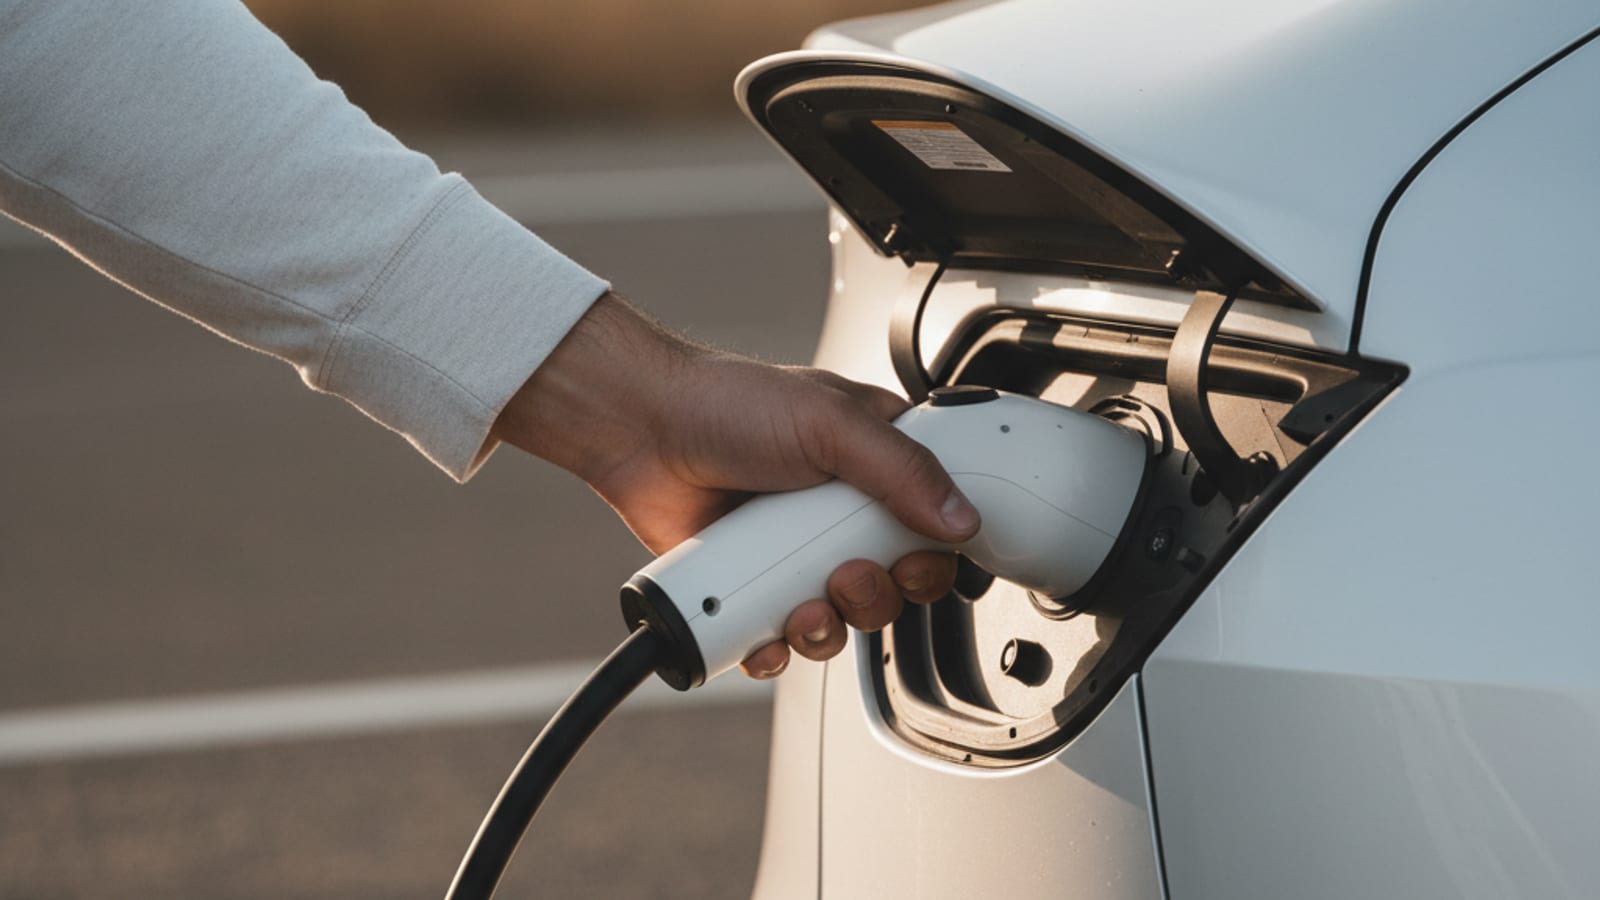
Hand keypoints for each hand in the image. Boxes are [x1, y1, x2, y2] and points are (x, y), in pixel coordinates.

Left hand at [493, 292, 977, 676]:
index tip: (916, 559)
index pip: (934, 521)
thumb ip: (901, 469)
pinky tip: (768, 633)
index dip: (935, 551)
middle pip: (894, 583)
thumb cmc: (726, 403)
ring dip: (832, 627)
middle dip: (879, 595)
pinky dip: (778, 648)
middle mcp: (840, 513)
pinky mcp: (754, 587)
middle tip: (849, 574)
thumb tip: (959, 518)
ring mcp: (796, 553)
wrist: (639, 431)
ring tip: (805, 604)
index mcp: (874, 464)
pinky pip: (782, 639)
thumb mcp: (829, 422)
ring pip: (843, 619)